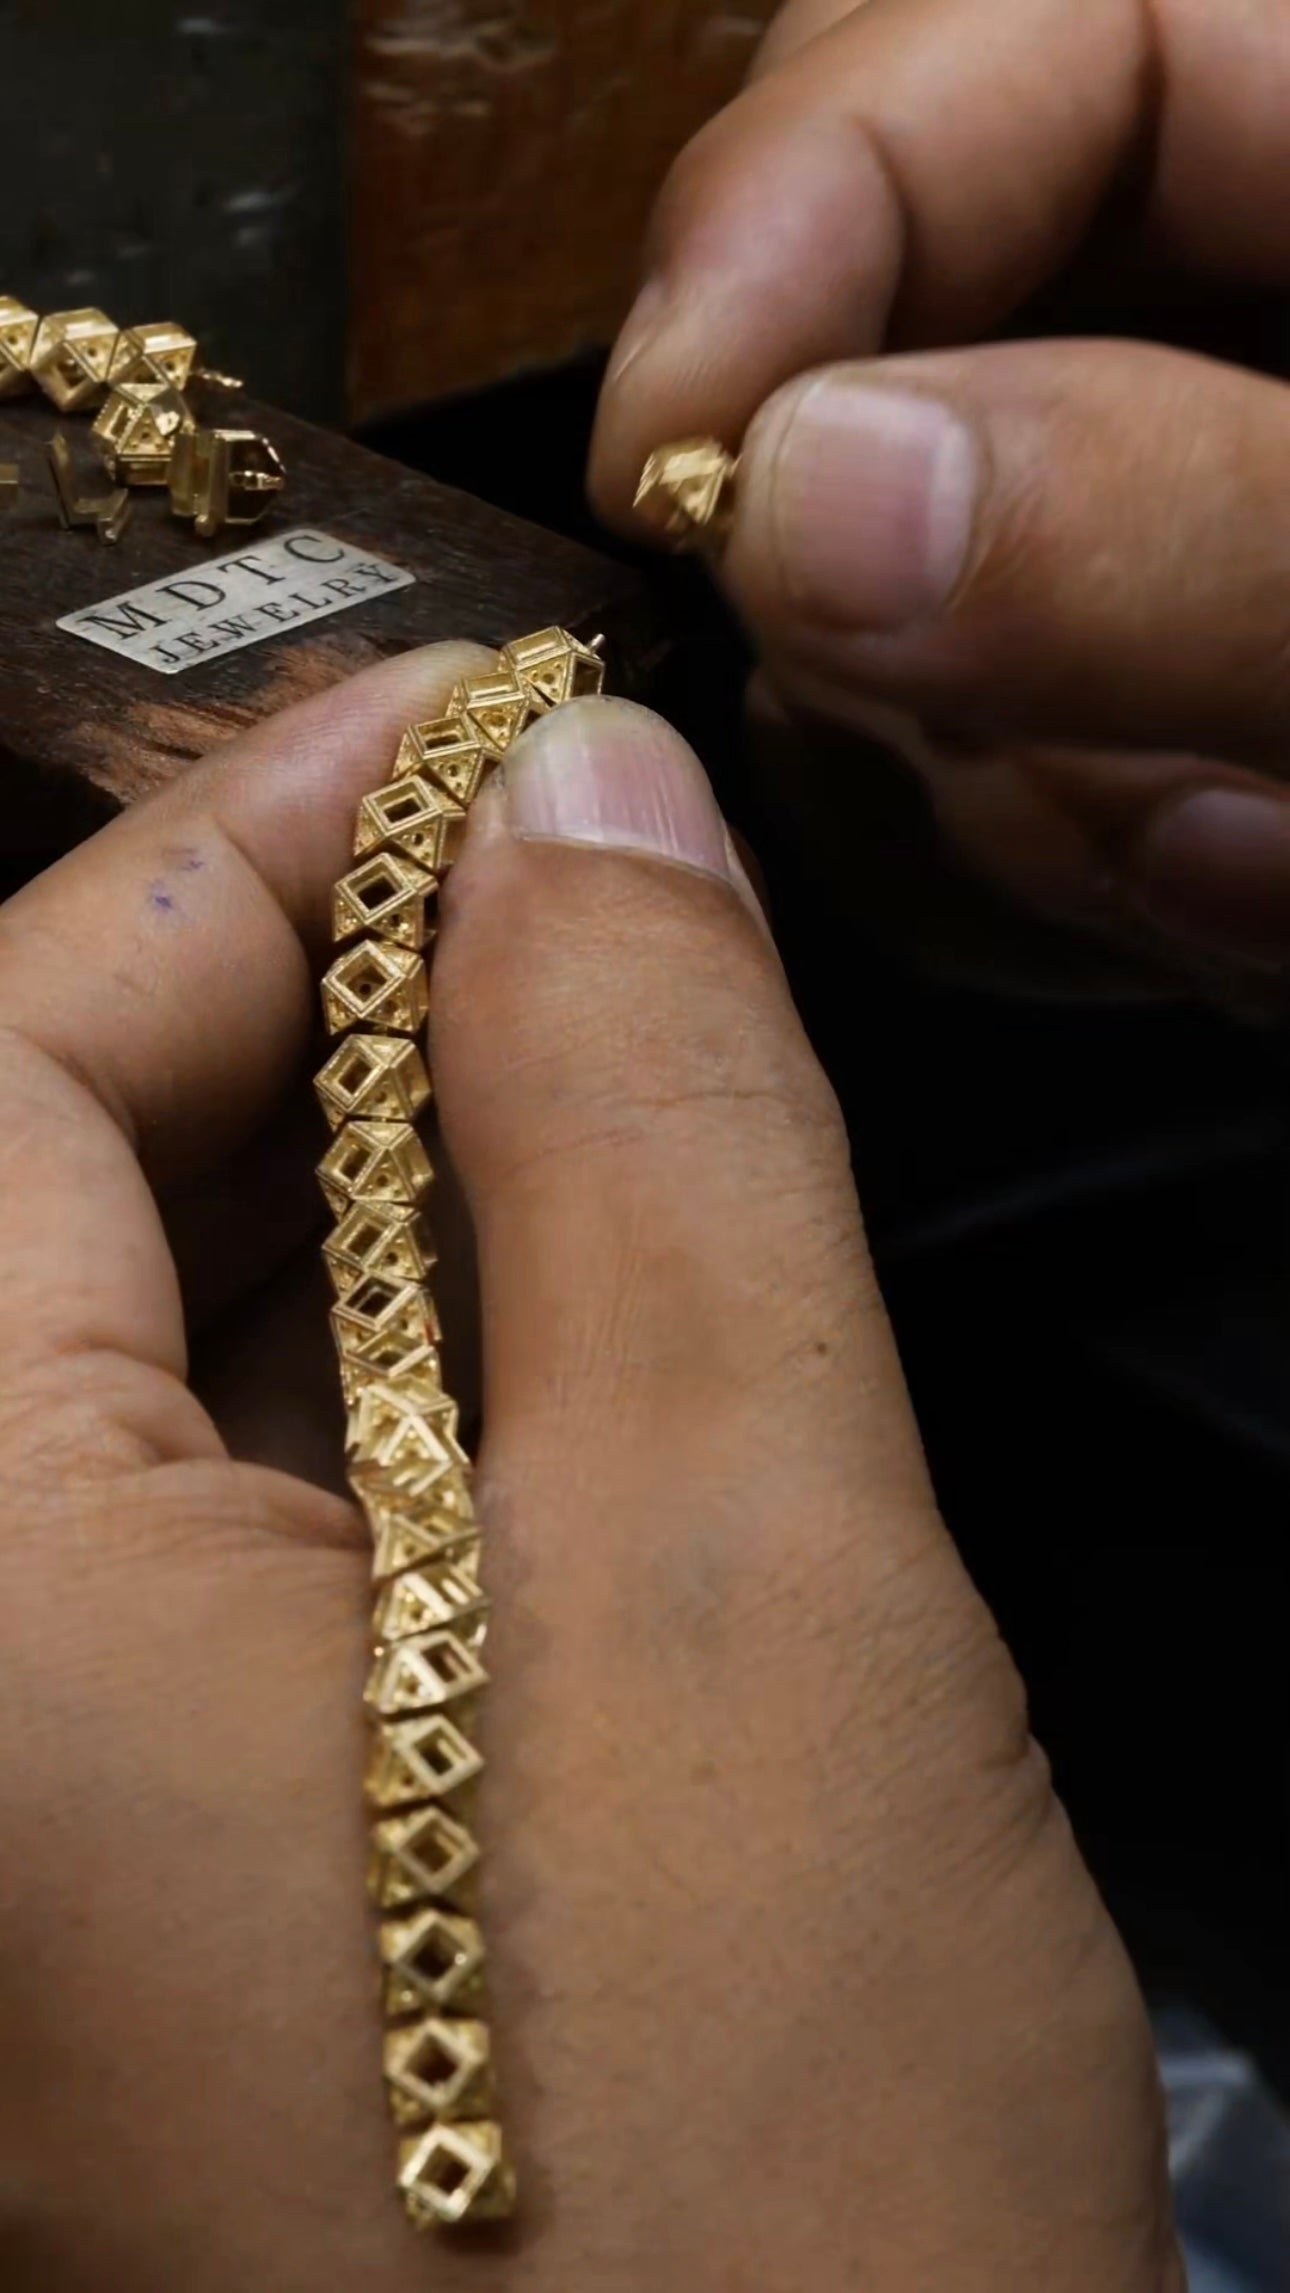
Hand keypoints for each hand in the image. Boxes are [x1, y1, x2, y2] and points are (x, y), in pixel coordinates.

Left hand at [0, 651, 1178, 2288]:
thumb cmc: (746, 2196)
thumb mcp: (749, 1580)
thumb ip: (653, 1128)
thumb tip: (587, 801)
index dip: (246, 840)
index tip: (476, 723)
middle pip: (41, 1202)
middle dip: (313, 1002)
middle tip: (561, 866)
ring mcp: (4, 1818)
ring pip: (136, 1366)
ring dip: (360, 1183)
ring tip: (586, 1054)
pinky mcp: (109, 1893)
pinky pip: (195, 1538)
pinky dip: (370, 1381)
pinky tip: (548, 1309)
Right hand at [593, 0, 1289, 996]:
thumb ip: (1178, 526)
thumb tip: (803, 497)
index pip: (987, 33)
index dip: (791, 209)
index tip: (667, 461)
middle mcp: (1213, 336)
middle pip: (888, 331)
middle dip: (898, 577)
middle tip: (997, 733)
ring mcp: (1157, 534)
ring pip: (893, 600)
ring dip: (1014, 785)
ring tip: (1237, 861)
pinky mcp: (1147, 703)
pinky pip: (967, 777)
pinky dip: (1058, 885)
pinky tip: (1230, 909)